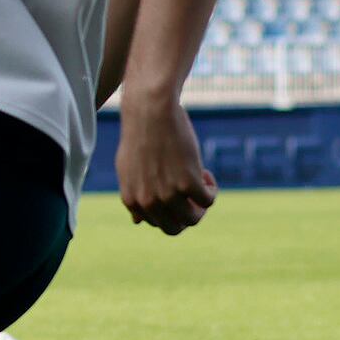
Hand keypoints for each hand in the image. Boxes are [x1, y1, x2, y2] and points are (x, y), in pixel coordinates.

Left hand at [115, 93, 215, 233]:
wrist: (151, 112)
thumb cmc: (141, 136)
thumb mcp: (128, 169)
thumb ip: (133, 196)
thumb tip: (137, 221)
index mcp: (132, 200)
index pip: (157, 223)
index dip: (170, 209)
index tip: (175, 190)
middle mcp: (148, 202)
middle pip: (176, 227)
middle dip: (187, 214)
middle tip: (193, 195)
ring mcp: (168, 195)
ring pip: (194, 217)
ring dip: (201, 203)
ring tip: (200, 180)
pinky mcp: (189, 184)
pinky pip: (208, 200)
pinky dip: (211, 189)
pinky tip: (206, 173)